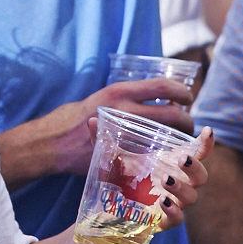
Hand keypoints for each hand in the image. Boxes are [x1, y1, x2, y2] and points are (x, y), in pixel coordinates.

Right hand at [0, 78, 195, 185]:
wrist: (55, 141)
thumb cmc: (77, 117)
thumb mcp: (103, 98)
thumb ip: (128, 99)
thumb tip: (159, 100)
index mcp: (120, 91)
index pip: (163, 86)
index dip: (182, 92)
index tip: (187, 98)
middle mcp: (125, 111)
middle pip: (174, 115)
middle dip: (187, 121)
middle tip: (187, 125)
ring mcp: (126, 136)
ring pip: (168, 138)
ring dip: (180, 140)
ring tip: (179, 141)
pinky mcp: (125, 156)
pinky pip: (155, 155)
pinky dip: (166, 155)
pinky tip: (165, 155)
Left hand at [83, 116, 211, 232]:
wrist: (106, 209)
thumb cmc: (117, 178)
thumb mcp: (109, 157)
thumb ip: (101, 139)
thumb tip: (91, 119)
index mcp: (169, 164)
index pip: (196, 153)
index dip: (206, 144)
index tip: (208, 131)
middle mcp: (177, 183)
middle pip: (200, 176)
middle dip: (195, 166)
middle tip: (182, 158)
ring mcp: (172, 202)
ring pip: (192, 196)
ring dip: (181, 187)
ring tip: (165, 178)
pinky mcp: (163, 221)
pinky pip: (178, 218)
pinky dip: (174, 211)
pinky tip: (163, 202)